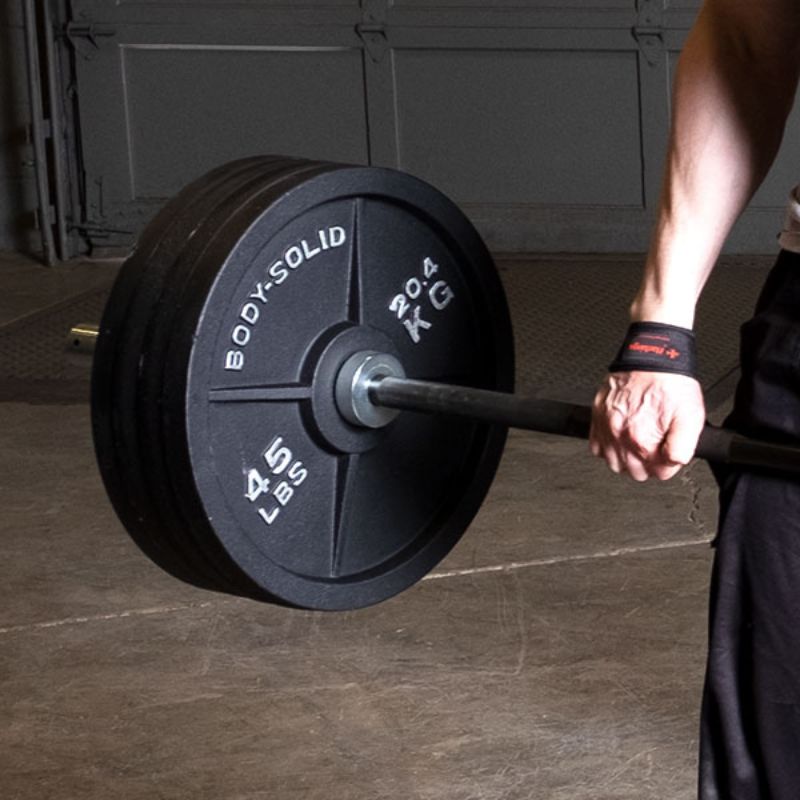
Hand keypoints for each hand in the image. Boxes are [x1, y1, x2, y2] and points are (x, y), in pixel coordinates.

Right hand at [589, 371, 705, 480]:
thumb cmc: (669, 383)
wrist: (651, 358)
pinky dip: (609, 447)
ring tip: (640, 442)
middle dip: (649, 463)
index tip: (670, 451)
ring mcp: (606, 428)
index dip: (669, 463)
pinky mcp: (597, 418)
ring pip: (615, 464)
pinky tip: (622, 438)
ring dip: (628, 458)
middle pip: (636, 472)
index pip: (659, 473)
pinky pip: (596, 447)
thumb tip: (673, 464)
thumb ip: (682, 449)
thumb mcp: (691, 417)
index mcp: (641, 440)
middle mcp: (619, 436)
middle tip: (657, 445)